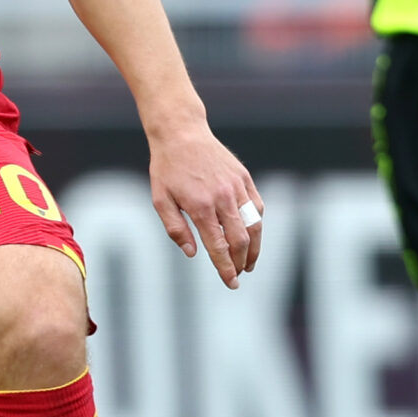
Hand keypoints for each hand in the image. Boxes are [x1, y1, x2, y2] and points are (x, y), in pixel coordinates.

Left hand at [150, 119, 262, 288]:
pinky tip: (251, 235)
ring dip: (254, 248)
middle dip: (241, 262)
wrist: (181, 133)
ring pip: (254, 225)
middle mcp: (222, 198)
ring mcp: (236, 187)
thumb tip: (193, 253)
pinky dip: (257, 224)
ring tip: (248, 263)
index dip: (226, 268)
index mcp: (200, 207)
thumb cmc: (167, 168)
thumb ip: (176, 229)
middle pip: (240, 240)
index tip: (231, 283)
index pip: (218, 246)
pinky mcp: (244, 178)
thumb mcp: (160, 200)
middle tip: (238, 275)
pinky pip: (257, 206)